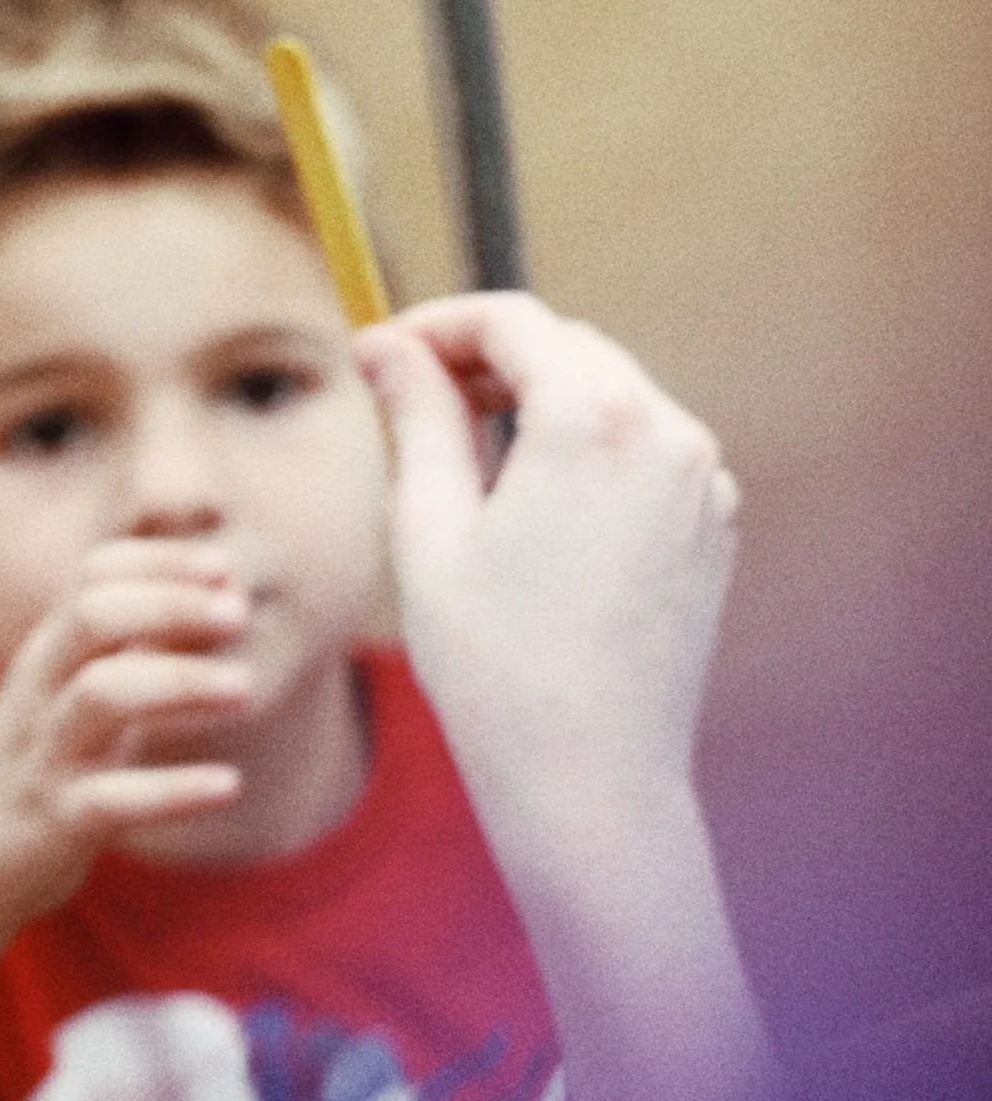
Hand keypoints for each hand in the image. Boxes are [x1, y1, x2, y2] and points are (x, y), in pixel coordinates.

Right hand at [0, 546, 248, 922]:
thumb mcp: (76, 685)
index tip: (223, 567)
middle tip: (238, 615)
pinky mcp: (57, 821)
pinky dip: (175, 790)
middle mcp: (41, 691)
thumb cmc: (43, 761)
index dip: (160, 559)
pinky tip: (228, 784)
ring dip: (180, 681)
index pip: (94, 573)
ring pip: (102, 694)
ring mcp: (46, 754)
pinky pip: (114, 799)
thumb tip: (218, 581)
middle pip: (94, 616)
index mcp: (50, 651)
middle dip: (171, 603)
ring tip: (244, 688)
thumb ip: (132, 635)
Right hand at [356, 293, 739, 877]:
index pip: (511, 321)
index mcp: (591, 417)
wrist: (589, 779)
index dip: (438, 324)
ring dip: (543, 405)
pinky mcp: (715, 525)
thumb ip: (416, 419)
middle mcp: (666, 429)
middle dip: (491, 361)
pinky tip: (539, 514)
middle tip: (415, 399)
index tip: (386, 352)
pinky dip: (591, 455)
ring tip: (472, 460)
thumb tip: (387, 348)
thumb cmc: (496, 670)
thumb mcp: (431, 533)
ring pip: (613, 398)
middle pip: (569, 349)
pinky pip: (647, 456)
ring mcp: (703, 479)